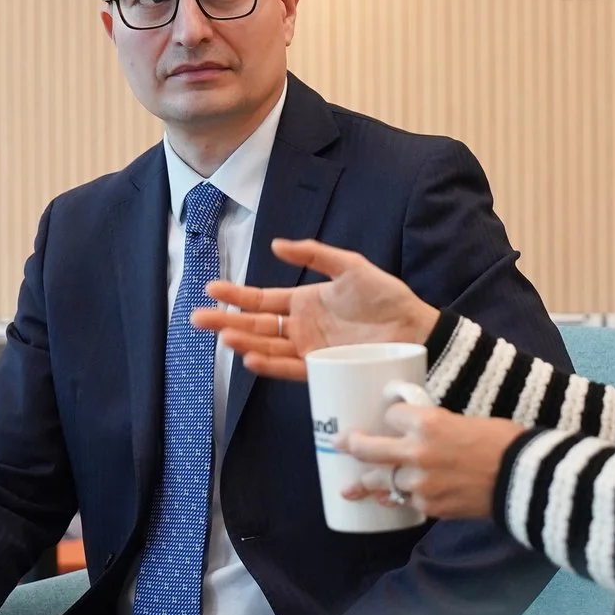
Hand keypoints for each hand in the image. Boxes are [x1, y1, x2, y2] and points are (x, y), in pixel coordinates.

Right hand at [190, 238, 439, 380]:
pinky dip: (270, 365)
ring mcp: (310, 349)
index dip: (236, 296)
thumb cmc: (386, 297)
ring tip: (224, 337)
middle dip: (226, 321)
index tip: (212, 290)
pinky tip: (251, 358)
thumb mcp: (350, 266)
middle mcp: (301, 327)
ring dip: (245, 342)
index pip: (260, 300)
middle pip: (256, 325)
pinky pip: (290, 368)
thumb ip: (314, 254)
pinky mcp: (323, 368)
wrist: (415, 329)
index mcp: (303, 302)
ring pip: (268, 347)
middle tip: (198, 318)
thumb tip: (276, 246)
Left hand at [341, 402, 525, 521]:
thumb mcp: (464, 420)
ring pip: (380, 481)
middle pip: (367, 447)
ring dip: (366, 483)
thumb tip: (415, 431)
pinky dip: (394, 500)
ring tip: (350, 488)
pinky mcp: (430, 506)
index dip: (390, 416)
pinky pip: (403, 503)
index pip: (390, 414)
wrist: (527, 479)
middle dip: (349, 444)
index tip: (390, 418)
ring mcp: (420, 483)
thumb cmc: (503, 443)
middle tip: (339, 443)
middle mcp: (417, 452)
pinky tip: (384, 501)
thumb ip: (434, 426)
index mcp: (427, 422)